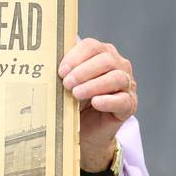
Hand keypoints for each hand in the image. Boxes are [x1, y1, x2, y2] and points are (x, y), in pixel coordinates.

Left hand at [58, 38, 136, 168]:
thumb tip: (45, 62)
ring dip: (93, 85)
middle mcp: (119, 65)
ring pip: (116, 78)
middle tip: (66, 83)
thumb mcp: (68, 82)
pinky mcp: (129, 105)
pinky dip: (108, 100)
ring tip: (76, 94)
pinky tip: (96, 102)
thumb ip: (63, 70)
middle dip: (83, 71)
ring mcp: (127, 85)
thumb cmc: (75, 100)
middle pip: (106, 60)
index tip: (61, 70)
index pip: (92, 46)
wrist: (85, 129)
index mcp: (102, 54)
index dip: (75, 56)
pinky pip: (123, 100)